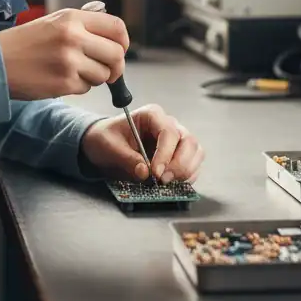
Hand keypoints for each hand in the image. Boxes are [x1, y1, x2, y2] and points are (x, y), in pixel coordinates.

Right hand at [0, 7, 129, 100]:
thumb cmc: (25, 42)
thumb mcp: (55, 21)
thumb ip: (85, 25)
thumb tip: (114, 36)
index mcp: (72, 18)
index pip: (117, 27)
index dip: (123, 41)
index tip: (119, 49)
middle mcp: (73, 37)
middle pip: (117, 54)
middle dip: (116, 66)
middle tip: (107, 70)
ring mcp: (69, 61)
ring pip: (103, 74)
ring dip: (95, 77)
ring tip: (73, 71)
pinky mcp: (64, 83)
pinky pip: (86, 88)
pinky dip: (78, 86)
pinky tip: (60, 78)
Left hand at [80, 104, 204, 183]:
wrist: (105, 144)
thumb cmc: (106, 139)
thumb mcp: (109, 146)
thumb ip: (126, 158)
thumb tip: (144, 172)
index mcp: (152, 115)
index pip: (169, 132)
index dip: (166, 154)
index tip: (155, 172)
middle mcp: (168, 125)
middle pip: (188, 141)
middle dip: (180, 164)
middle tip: (163, 180)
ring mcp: (175, 140)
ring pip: (195, 152)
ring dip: (186, 171)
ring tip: (167, 183)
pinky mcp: (177, 155)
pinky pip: (192, 164)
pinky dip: (187, 176)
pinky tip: (173, 184)